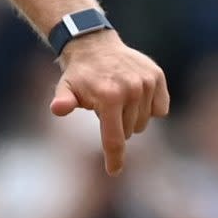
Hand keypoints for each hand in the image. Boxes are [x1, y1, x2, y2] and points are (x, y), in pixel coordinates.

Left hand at [49, 30, 169, 174]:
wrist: (95, 45)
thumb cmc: (78, 74)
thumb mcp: (64, 88)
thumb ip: (63, 101)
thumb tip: (58, 109)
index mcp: (109, 97)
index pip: (114, 138)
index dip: (115, 158)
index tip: (114, 172)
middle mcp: (132, 90)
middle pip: (129, 131)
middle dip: (116, 127)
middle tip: (103, 108)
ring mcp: (147, 83)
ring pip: (144, 122)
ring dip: (130, 117)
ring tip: (116, 100)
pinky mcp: (158, 77)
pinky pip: (160, 109)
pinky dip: (149, 108)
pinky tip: (134, 96)